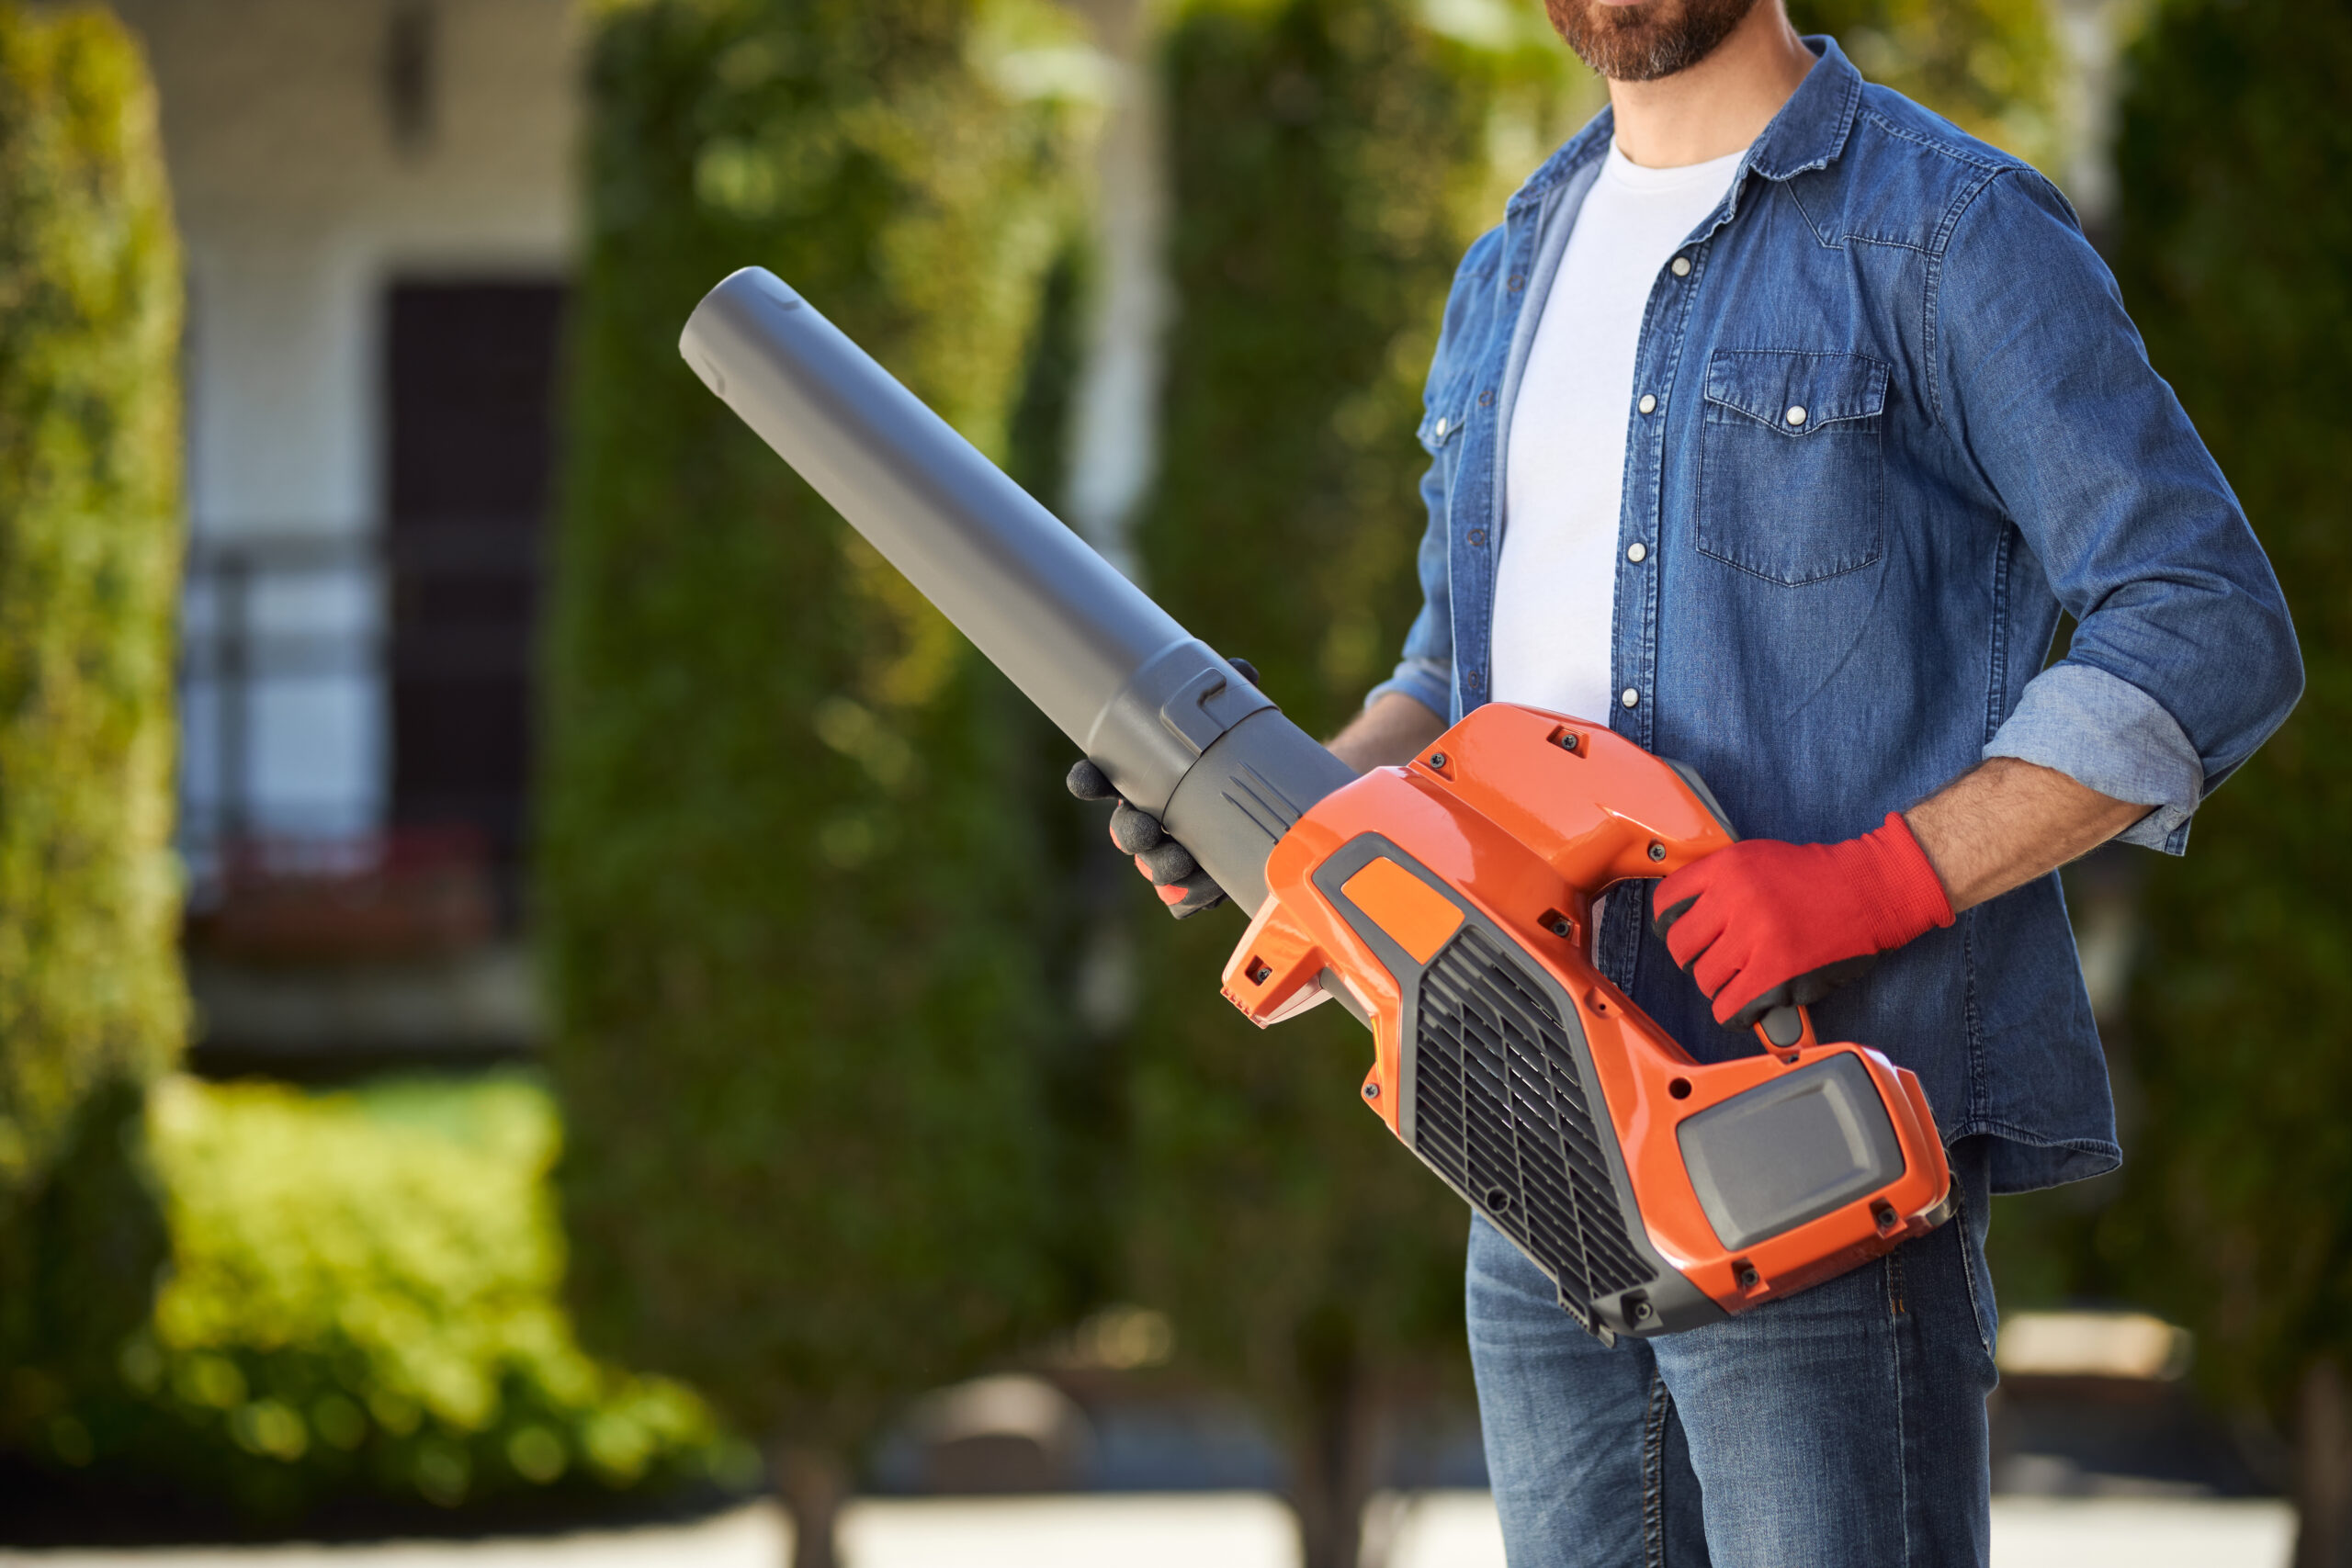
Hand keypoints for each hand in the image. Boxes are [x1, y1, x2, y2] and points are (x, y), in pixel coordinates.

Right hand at [1065, 656, 1259, 919]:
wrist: (1267, 809)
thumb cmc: (1230, 761)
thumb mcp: (1232, 728)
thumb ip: (1233, 697)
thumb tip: (1243, 671)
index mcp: (1141, 778)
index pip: (1099, 777)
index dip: (1087, 780)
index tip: (1086, 780)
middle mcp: (1146, 818)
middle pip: (1123, 829)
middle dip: (1130, 831)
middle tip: (1147, 828)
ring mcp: (1168, 855)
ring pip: (1152, 866)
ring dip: (1162, 865)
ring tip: (1183, 860)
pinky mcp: (1194, 886)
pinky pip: (1184, 899)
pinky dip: (1193, 897)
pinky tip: (1208, 890)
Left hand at [1651, 812, 1954, 1030]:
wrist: (1870, 890)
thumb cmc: (1818, 876)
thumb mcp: (1759, 857)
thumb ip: (1720, 879)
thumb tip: (1683, 908)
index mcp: (1727, 867)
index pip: (1666, 901)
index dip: (1669, 922)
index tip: (1678, 932)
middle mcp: (1735, 899)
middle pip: (1680, 945)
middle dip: (1692, 957)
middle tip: (1711, 959)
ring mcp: (1755, 937)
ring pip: (1704, 978)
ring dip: (1718, 984)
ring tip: (1738, 978)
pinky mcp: (1776, 972)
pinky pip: (1730, 1006)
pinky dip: (1733, 1012)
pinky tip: (1744, 1005)